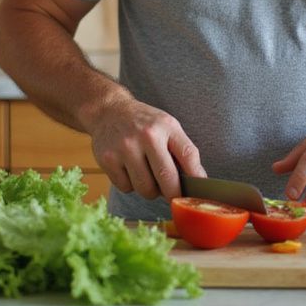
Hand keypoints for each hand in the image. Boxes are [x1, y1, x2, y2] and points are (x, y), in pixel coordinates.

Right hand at [85, 98, 205, 200]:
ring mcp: (125, 148)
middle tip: (172, 194)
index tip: (196, 192)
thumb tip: (198, 181)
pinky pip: (126, 188)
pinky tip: (129, 170)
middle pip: (167, 179)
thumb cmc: (144, 123)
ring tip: (147, 175)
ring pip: (146, 189)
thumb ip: (183, 150)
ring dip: (149, 190)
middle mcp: (146, 135)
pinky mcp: (107, 159)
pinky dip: (130, 185)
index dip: (196, 178)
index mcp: (166, 126)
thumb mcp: (167, 126)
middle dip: (172, 193)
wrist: (109, 111)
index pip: (188, 156)